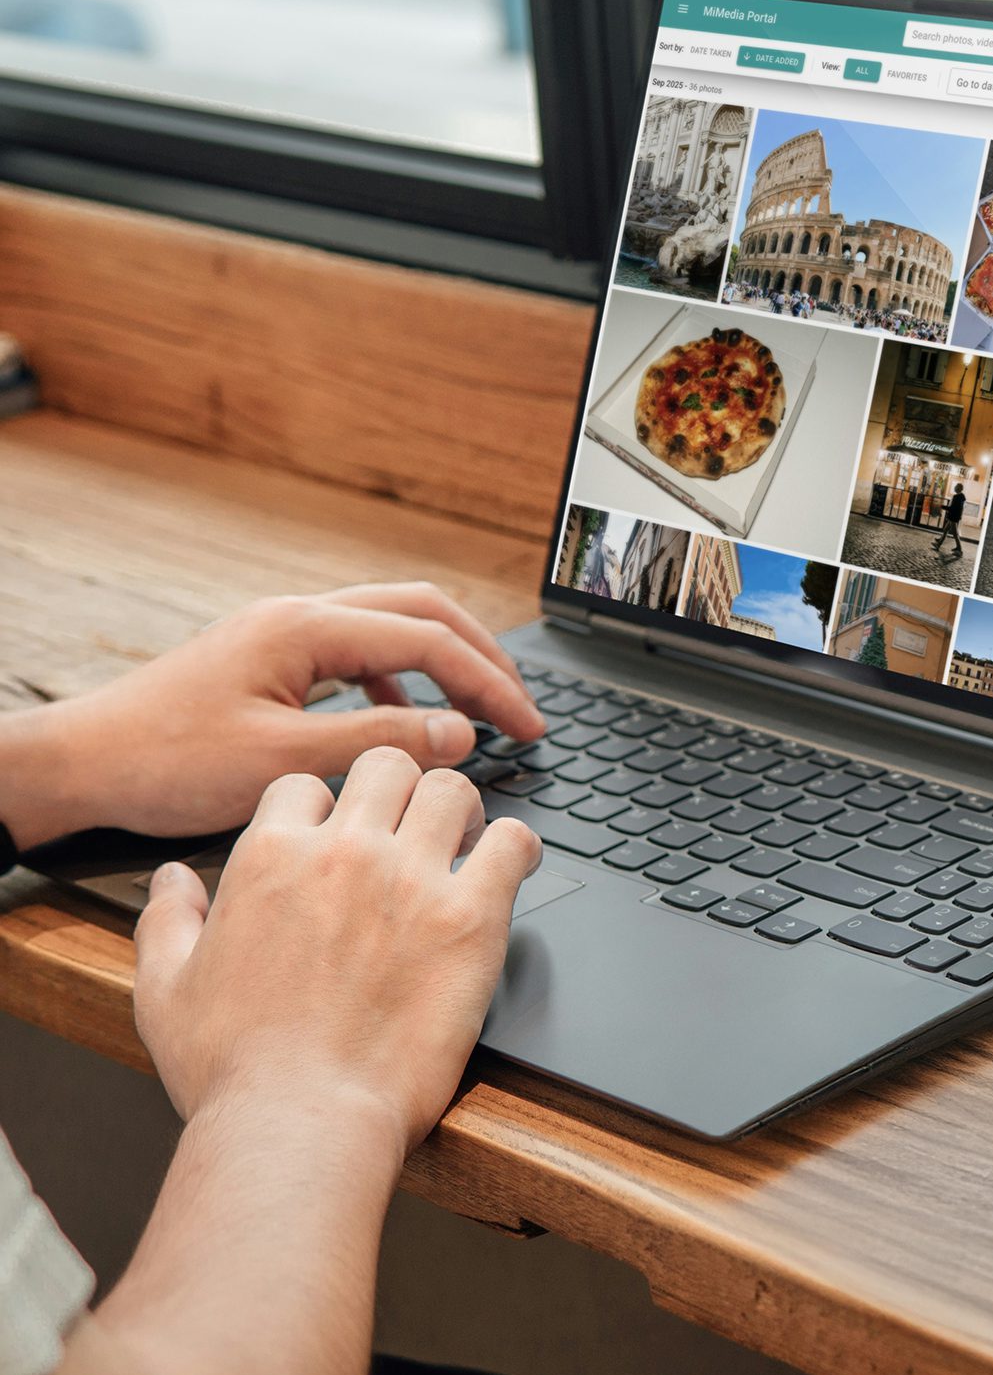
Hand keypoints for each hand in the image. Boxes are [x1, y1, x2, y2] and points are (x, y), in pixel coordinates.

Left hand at [0, 582, 542, 845]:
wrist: (80, 764)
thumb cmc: (163, 762)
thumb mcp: (282, 763)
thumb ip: (379, 743)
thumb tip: (460, 732)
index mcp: (304, 628)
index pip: (429, 639)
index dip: (490, 683)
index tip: (529, 725)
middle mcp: (297, 616)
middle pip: (422, 610)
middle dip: (481, 656)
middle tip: (521, 709)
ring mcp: (281, 634)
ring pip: (391, 627)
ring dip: (444, 665)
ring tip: (477, 715)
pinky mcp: (270, 660)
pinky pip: (357, 654)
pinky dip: (401, 683)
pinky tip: (404, 725)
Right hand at [133, 750, 542, 1153]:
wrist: (299, 1122)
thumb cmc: (234, 1071)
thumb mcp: (164, 991)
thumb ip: (167, 920)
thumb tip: (170, 879)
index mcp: (268, 858)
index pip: (305, 785)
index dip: (323, 808)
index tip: (339, 837)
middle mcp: (343, 854)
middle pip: (386, 767)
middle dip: (398, 788)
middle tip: (412, 826)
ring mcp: (411, 881)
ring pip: (451, 789)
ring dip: (459, 809)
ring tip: (463, 841)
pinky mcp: (471, 919)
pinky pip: (513, 843)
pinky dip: (516, 846)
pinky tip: (510, 866)